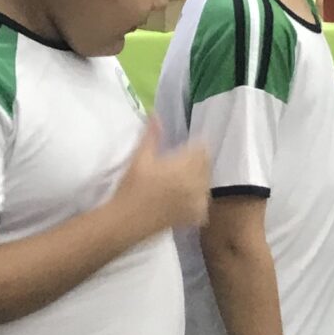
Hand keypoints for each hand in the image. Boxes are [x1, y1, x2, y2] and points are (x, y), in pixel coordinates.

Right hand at [111, 120, 210, 236]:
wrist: (127, 221)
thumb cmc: (131, 187)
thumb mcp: (140, 158)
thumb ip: (151, 135)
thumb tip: (155, 113)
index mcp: (184, 166)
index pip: (202, 148)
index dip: (195, 145)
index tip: (185, 147)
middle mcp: (196, 182)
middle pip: (206, 164)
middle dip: (197, 161)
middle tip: (180, 163)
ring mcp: (198, 201)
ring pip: (206, 182)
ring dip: (199, 179)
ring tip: (181, 181)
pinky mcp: (196, 216)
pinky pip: (205, 201)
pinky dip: (198, 198)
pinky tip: (184, 198)